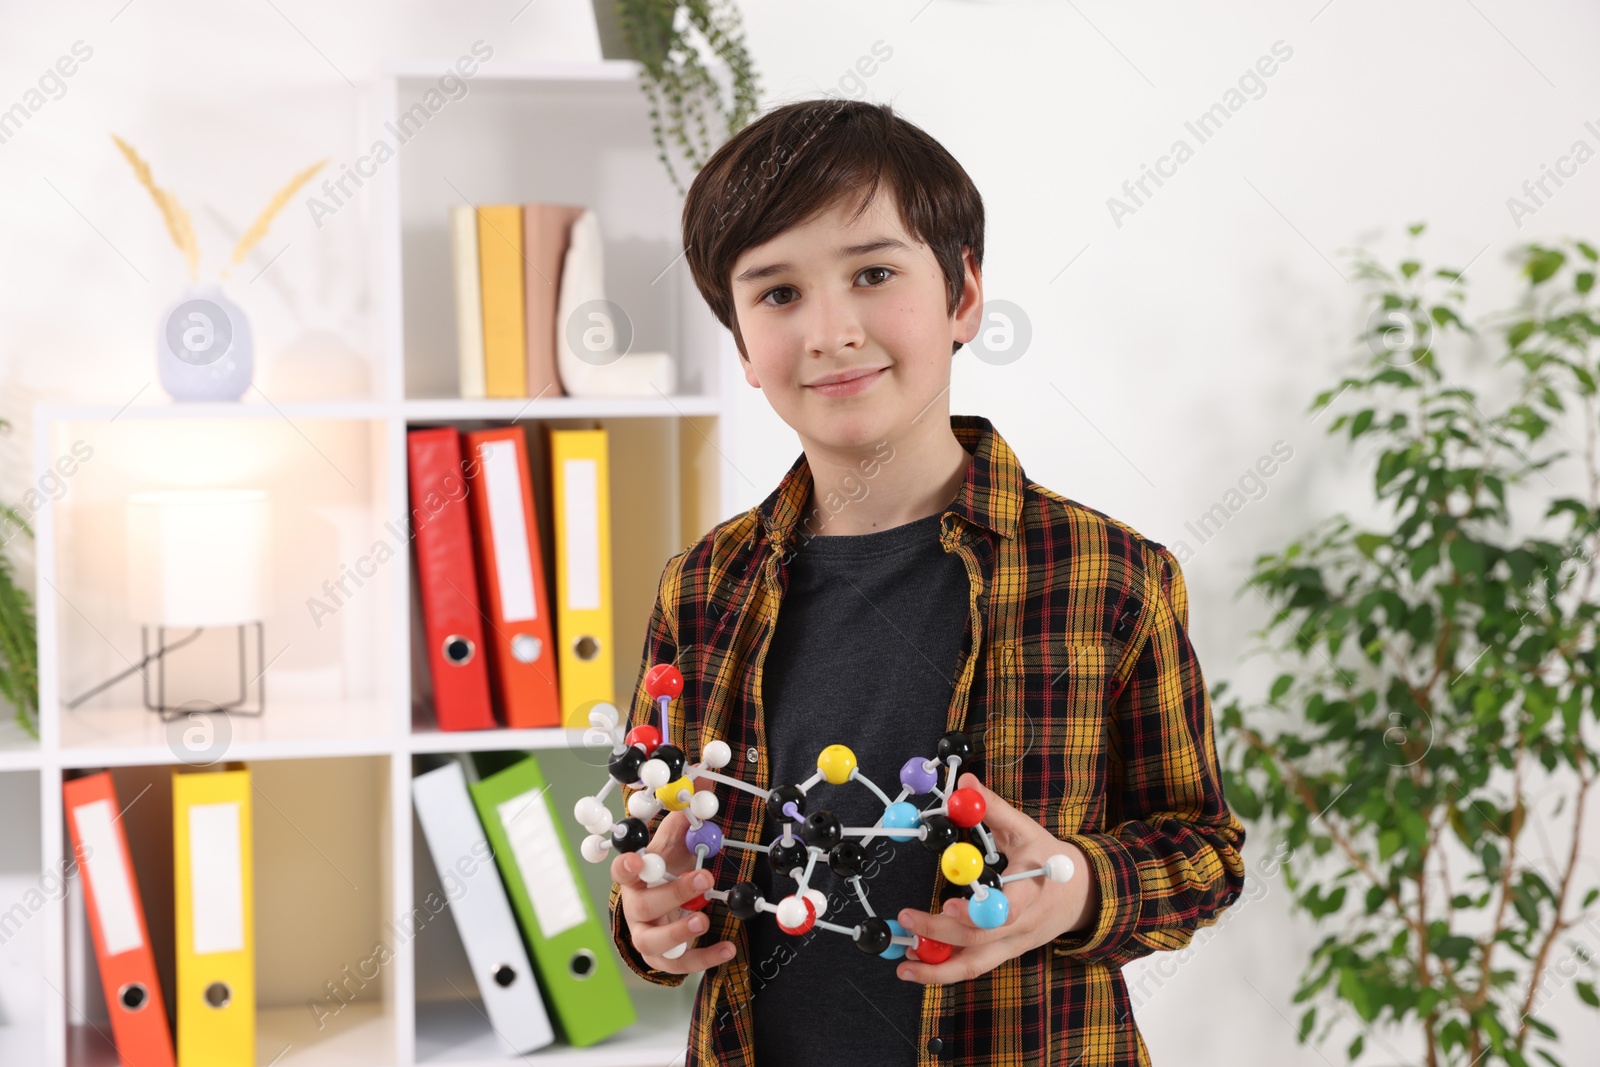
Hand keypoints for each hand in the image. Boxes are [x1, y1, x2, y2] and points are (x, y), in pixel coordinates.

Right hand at [611, 801, 736, 973]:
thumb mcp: (676, 841)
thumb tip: (703, 777)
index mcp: (636, 877)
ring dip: (678, 933)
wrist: (665, 906)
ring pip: (652, 943)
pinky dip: (703, 959)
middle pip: (643, 905)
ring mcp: (648, 935)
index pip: (622, 871)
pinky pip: (680, 965)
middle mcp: (636, 907)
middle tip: (704, 878)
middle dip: (671, 893)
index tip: (638, 860)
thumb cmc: (667, 869)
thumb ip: (687, 813)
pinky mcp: (664, 959)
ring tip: (703, 920)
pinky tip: (728, 948)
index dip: (627, 866)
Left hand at [896, 772, 1097, 983]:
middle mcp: (1022, 926)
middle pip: (980, 941)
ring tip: (904, 965)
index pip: (1006, 911)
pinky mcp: (1004, 954)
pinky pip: (974, 966)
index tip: (947, 904)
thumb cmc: (1051, 860)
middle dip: (939, 934)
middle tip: (907, 919)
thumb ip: (994, 808)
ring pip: (975, 966)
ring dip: (938, 969)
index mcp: (1031, 893)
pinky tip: (918, 963)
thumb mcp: (1026, 830)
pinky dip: (945, 968)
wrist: (1083, 895)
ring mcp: (1013, 945)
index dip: (977, 913)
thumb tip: (965, 781)